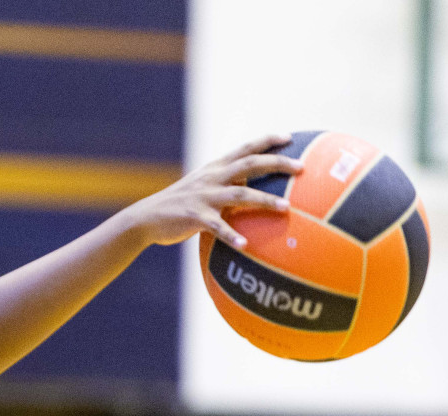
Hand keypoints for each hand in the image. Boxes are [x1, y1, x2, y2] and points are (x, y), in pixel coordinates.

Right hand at [120, 134, 302, 249]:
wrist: (145, 218)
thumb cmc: (178, 206)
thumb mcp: (201, 188)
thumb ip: (226, 185)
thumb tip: (252, 189)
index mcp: (215, 168)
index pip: (246, 148)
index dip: (268, 141)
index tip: (290, 137)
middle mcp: (212, 178)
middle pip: (250, 164)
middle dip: (277, 163)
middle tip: (302, 167)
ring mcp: (204, 197)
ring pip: (240, 194)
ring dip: (265, 200)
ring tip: (287, 207)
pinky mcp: (195, 217)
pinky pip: (218, 226)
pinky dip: (232, 235)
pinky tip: (246, 246)